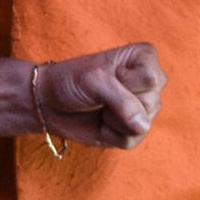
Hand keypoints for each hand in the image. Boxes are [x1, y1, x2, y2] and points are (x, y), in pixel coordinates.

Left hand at [32, 43, 163, 147]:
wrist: (49, 101)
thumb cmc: (70, 80)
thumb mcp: (94, 80)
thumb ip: (122, 101)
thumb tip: (144, 127)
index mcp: (144, 58)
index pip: (151, 79)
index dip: (125, 81)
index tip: (106, 74)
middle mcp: (150, 83)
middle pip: (150, 103)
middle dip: (119, 103)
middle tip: (100, 93)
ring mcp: (144, 108)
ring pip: (143, 125)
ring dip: (113, 120)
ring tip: (100, 106)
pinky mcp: (133, 131)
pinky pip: (132, 141)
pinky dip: (110, 135)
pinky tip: (100, 122)